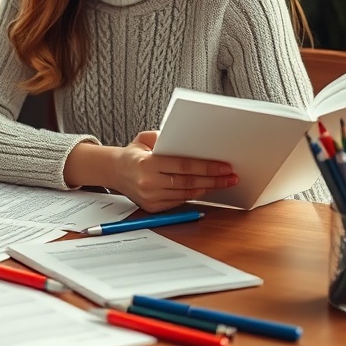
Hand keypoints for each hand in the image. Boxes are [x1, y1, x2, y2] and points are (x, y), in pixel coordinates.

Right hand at [113, 131, 237, 211]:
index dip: (206, 167)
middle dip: (213, 179)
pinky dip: (193, 194)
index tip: (224, 167)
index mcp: (146, 164)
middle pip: (188, 182)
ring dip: (207, 188)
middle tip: (231, 177)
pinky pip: (179, 201)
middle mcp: (148, 183)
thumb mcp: (144, 139)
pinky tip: (204, 188)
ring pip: (186, 193)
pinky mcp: (152, 207)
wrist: (114, 172)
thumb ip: (164, 137)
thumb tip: (189, 142)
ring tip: (222, 183)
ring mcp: (150, 197)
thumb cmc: (133, 154)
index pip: (183, 166)